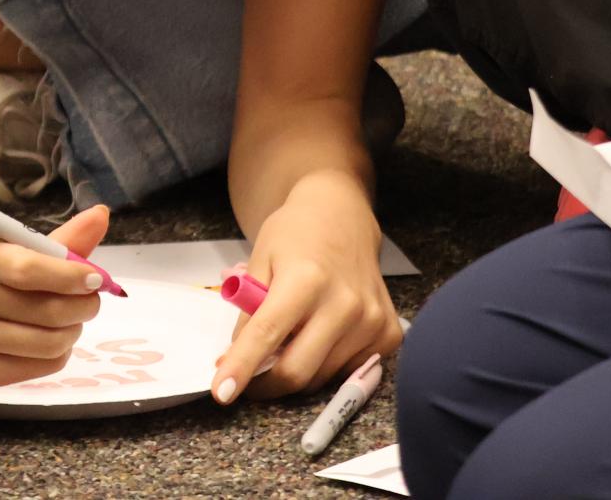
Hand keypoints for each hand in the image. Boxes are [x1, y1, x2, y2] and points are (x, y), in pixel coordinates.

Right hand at [0, 206, 108, 384]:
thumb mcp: (10, 246)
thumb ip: (59, 239)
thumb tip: (101, 215)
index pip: (26, 268)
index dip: (69, 275)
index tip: (96, 278)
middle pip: (43, 310)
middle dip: (82, 306)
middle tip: (91, 300)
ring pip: (46, 343)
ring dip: (72, 331)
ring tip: (70, 320)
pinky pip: (36, 368)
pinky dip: (57, 354)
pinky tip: (51, 340)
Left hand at [209, 173, 400, 404]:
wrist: (343, 216)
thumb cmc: (296, 235)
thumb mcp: (260, 261)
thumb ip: (249, 313)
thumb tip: (235, 363)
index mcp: (306, 279)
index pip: (267, 334)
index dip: (242, 367)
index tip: (222, 393)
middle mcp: (344, 303)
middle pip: (297, 370)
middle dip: (264, 384)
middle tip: (249, 378)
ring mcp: (371, 320)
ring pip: (320, 377)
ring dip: (296, 371)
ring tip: (288, 343)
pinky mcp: (388, 332)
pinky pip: (347, 371)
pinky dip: (325, 365)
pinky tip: (319, 337)